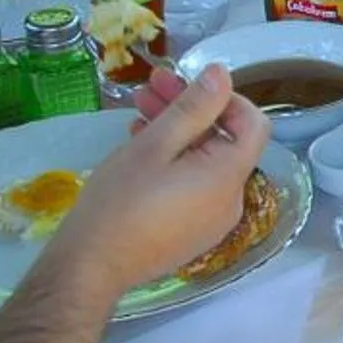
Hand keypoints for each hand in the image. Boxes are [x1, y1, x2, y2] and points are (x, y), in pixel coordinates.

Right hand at [52, 63, 266, 290]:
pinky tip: (141, 142)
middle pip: (223, 141)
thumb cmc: (120, 202)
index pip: (252, 124)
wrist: (90, 268)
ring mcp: (211, 219)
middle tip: (151, 85)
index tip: (188, 84)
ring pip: (203, 162)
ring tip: (138, 108)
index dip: (225, 98)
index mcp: (228, 177)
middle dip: (190, 109)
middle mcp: (230, 200)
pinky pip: (193, 185)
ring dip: (176, 131)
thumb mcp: (154, 145)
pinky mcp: (191, 231)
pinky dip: (174, 160)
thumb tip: (223, 74)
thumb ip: (194, 107)